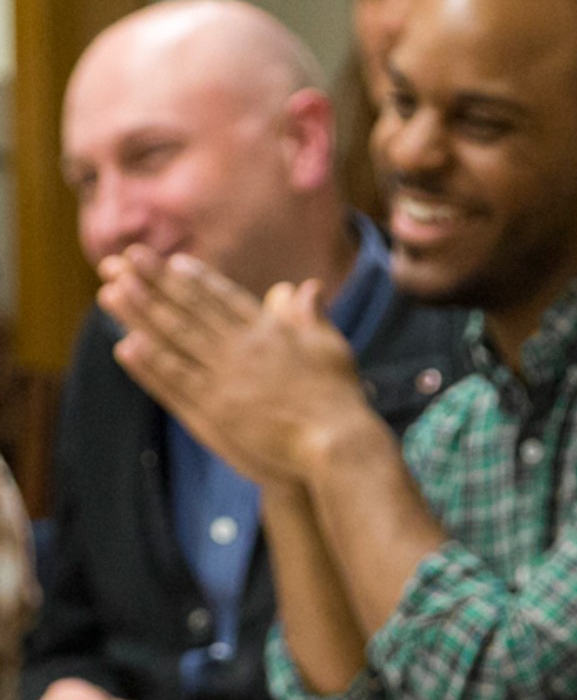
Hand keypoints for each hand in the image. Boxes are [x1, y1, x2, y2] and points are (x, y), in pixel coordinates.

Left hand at [98, 247, 368, 485]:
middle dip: (155, 281)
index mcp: (269, 332)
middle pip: (192, 309)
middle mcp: (242, 347)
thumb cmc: (340, 395)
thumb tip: (307, 286)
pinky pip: (177, 381)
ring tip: (113, 291)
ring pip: (176, 338)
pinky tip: (127, 345)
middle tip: (126, 258)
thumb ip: (312, 315)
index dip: (195, 279)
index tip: (171, 263)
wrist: (337, 441)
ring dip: (141, 313)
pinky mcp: (217, 409)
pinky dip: (151, 363)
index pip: (225, 298)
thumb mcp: (331, 346)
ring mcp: (226, 378)